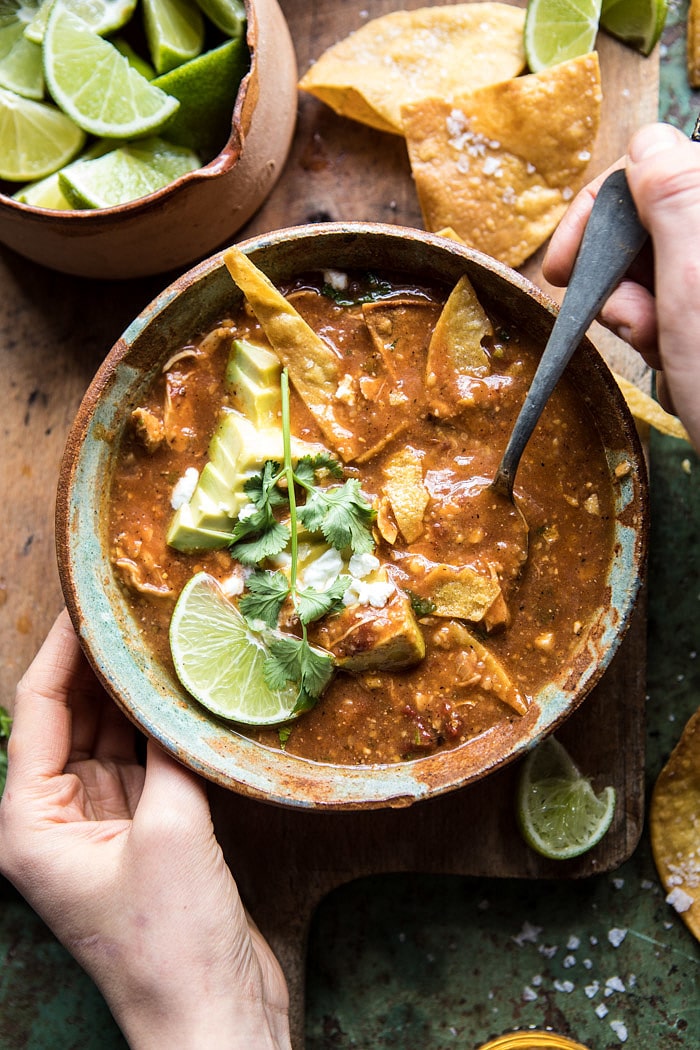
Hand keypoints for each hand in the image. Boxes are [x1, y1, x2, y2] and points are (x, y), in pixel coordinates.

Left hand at [0, 610, 289, 1049]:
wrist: (212, 1016)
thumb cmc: (171, 940)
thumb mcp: (170, 832)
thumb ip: (168, 750)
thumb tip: (177, 681)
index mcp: (30, 822)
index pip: (40, 710)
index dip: (63, 650)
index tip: (90, 600)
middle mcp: (57, 818)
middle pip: (75, 718)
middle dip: (104, 664)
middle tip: (141, 606)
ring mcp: (104, 824)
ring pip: (114, 736)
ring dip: (138, 693)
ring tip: (166, 635)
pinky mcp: (147, 832)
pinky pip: (149, 762)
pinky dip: (165, 728)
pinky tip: (188, 690)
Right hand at [544, 121, 699, 448]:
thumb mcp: (696, 282)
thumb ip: (677, 197)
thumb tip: (649, 138)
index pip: (652, 167)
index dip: (598, 211)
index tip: (562, 265)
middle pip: (648, 218)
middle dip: (618, 269)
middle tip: (624, 318)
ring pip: (651, 262)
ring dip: (633, 305)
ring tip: (655, 342)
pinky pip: (665, 297)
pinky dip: (652, 326)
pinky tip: (666, 350)